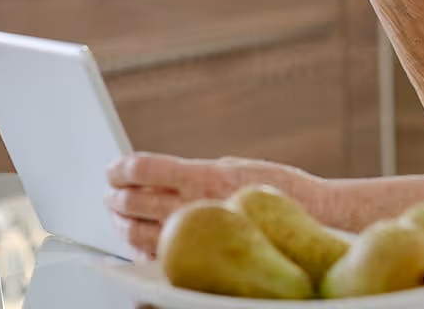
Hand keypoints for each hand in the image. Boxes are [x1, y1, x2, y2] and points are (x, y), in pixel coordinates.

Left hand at [104, 152, 315, 257]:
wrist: (312, 217)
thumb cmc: (277, 188)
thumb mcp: (234, 165)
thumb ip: (195, 171)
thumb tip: (157, 173)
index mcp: (204, 175)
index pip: (144, 168)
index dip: (121, 168)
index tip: (113, 167)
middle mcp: (196, 206)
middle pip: (134, 201)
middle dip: (116, 196)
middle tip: (110, 191)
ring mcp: (197, 235)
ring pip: (138, 232)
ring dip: (121, 222)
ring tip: (118, 214)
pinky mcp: (201, 258)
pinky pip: (157, 254)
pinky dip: (140, 245)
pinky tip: (138, 238)